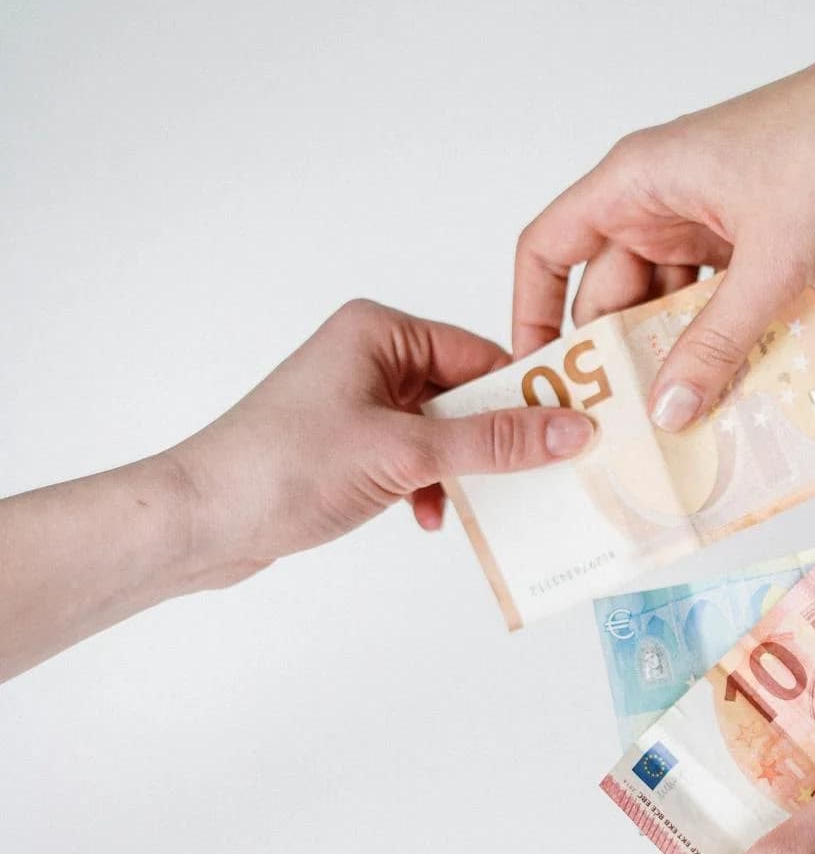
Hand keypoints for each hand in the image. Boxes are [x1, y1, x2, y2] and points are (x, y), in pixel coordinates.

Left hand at [164, 299, 594, 582]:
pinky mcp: (351, 446)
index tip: (576, 431)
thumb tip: (572, 430)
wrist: (201, 521)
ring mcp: (360, 403)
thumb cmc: (283, 467)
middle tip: (544, 475)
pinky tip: (428, 516)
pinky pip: (419, 459)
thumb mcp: (404, 452)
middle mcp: (371, 357)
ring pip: (447, 432)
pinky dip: (432, 487)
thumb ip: (493, 443)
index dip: (528, 395)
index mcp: (381, 332)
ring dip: (464, 471)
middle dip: (498, 441)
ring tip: (476, 503)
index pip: (482, 355)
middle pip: (469, 395)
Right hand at [512, 43, 814, 431]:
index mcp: (636, 183)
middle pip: (615, 292)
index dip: (534, 315)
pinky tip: (742, 386)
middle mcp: (661, 200)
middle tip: (633, 429)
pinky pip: (722, 300)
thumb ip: (718, 341)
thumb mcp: (771, 261)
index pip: (550, 250)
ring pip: (675, 304)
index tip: (541, 378)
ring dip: (685, 355)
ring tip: (690, 422)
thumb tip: (671, 408)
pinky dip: (730, 338)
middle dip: (625, 358)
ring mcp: (708, 218)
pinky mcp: (752, 235)